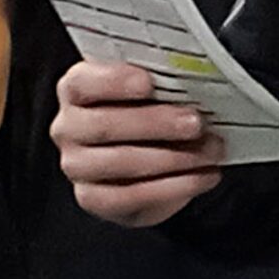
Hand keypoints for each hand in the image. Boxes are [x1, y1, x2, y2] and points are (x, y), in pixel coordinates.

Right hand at [52, 59, 224, 225]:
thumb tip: (192, 80)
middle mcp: (68, 127)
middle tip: (195, 122)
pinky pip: (131, 196)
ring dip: (173, 157)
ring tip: (210, 150)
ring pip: (121, 162)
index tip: (149, 82)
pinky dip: (173, 187)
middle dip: (156, 124)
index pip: (84, 82)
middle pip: (104, 125)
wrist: (144, 156)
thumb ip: (161, 82)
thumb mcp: (152, 88)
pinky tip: (203, 176)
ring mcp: (77, 166)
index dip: (114, 81)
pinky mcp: (93, 198)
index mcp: (76, 88)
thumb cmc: (147, 110)